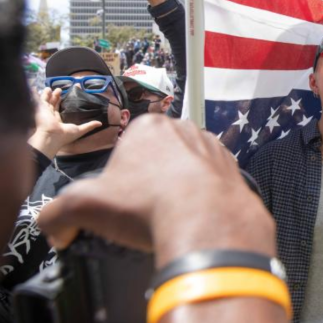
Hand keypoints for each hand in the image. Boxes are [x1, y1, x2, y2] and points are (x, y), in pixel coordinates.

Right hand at [28, 88, 101, 157]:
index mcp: (58, 121)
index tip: (66, 95)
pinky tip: (39, 88)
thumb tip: (100, 123)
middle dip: (56, 97)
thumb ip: (89, 125)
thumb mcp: (80, 130)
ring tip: (52, 88)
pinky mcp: (40, 107)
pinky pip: (39, 99)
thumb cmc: (65, 135)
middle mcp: (50, 116)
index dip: (62, 102)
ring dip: (49, 94)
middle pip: (53, 104)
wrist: (51, 136)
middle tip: (60, 89)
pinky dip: (38, 93)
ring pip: (47, 101)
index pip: (60, 109)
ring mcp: (44, 112)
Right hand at [38, 115, 275, 266]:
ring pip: (186, 168)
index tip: (122, 201)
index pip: (126, 149)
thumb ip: (58, 214)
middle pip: (158, 158)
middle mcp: (183, 128)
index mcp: (147, 126)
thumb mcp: (84, 206)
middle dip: (150, 182)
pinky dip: (202, 197)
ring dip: (178, 188)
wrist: (207, 222)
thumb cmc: (147, 205)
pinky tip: (195, 216)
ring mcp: (212, 146)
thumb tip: (56, 229)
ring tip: (171, 216)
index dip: (119, 179)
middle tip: (144, 212)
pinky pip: (211, 182)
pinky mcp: (232, 167)